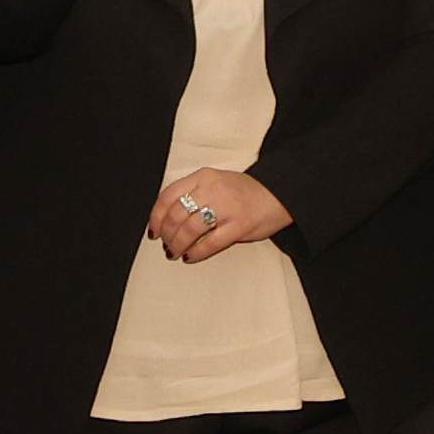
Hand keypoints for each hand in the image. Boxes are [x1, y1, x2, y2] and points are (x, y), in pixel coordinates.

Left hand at [152, 164, 290, 264]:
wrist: (279, 194)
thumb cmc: (244, 192)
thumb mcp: (216, 182)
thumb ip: (193, 193)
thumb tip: (166, 218)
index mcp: (203, 176)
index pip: (168, 195)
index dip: (156, 216)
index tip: (154, 230)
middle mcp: (212, 189)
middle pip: (177, 214)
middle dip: (167, 234)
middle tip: (166, 245)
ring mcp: (226, 207)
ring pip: (190, 229)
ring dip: (178, 244)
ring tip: (175, 252)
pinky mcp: (239, 226)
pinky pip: (210, 243)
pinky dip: (196, 252)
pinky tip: (190, 257)